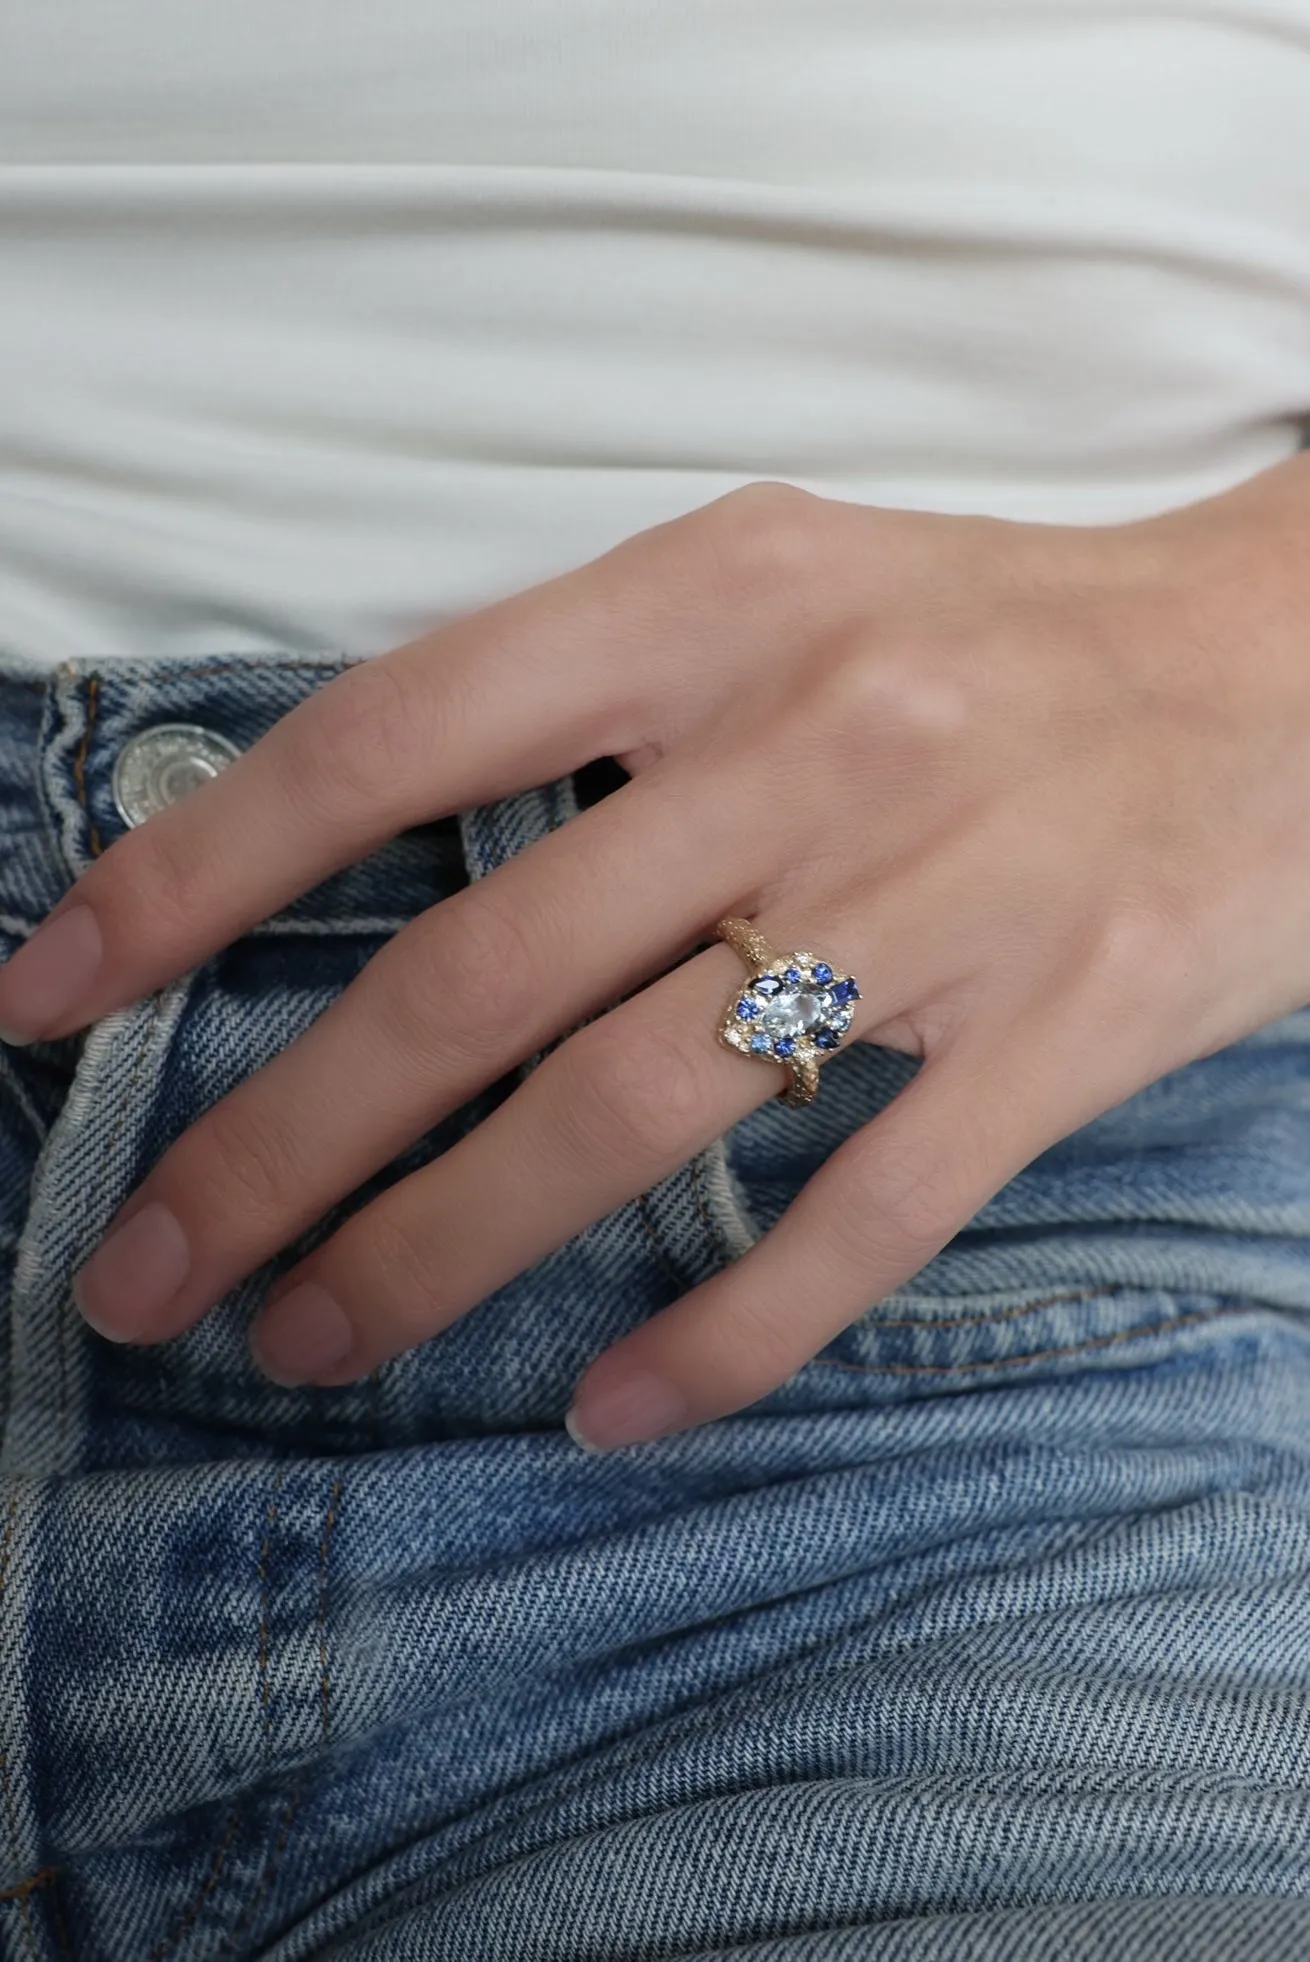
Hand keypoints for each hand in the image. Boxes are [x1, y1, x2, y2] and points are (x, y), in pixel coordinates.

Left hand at [5, 467, 1309, 1453]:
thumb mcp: (781, 591)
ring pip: (632, 1111)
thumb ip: (590, 702)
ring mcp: (938, 894)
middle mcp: (806, 740)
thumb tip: (373, 872)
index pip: (388, 742)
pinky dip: (723, 1334)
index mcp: (710, 602)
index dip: (193, 879)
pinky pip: (861, 1216)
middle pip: (476, 972)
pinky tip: (613, 1411)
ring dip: (445, 1251)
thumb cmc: (1003, 638)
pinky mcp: (1059, 1030)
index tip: (50, 1000)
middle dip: (278, 1144)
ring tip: (318, 1344)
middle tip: (147, 1276)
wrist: (1290, 665)